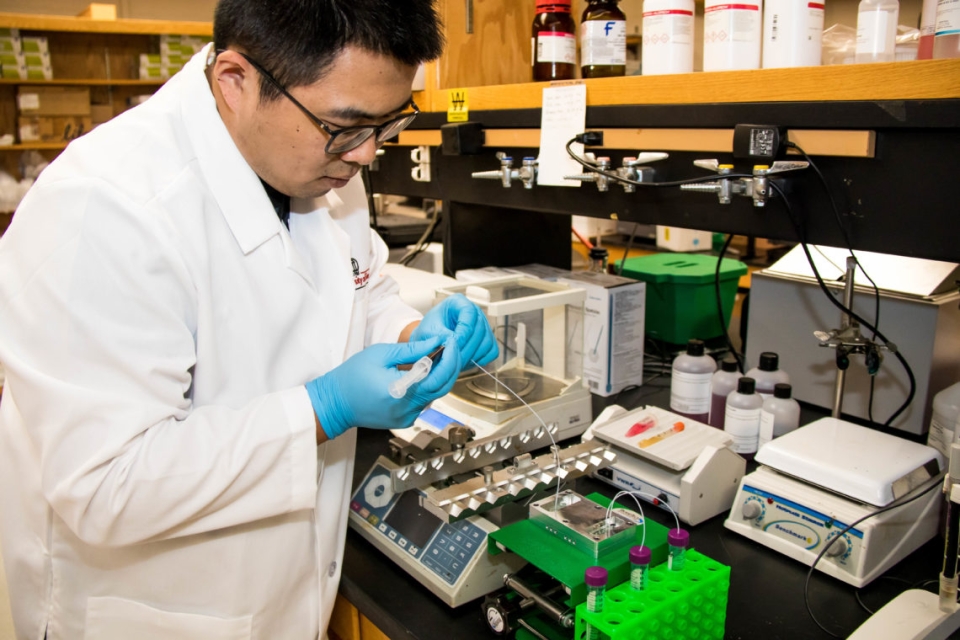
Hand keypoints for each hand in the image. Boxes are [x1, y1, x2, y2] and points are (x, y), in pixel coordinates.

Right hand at [305, 336, 458, 438]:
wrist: (335, 403)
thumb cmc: (351, 377)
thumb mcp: (381, 354)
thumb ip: (412, 350)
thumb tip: (435, 342)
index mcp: (401, 391)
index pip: (437, 376)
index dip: (449, 358)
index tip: (451, 343)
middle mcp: (407, 409)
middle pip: (441, 388)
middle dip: (449, 366)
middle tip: (450, 348)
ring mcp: (407, 418)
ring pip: (434, 396)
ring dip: (439, 376)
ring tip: (437, 357)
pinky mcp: (405, 420)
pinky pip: (423, 402)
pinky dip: (427, 387)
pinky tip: (423, 373)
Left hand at [410, 294, 497, 370]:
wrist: (429, 340)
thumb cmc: (429, 331)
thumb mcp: (430, 331)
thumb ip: (441, 336)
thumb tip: (454, 344)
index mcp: (459, 302)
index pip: (469, 313)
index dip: (464, 331)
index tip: (454, 344)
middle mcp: (474, 312)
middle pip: (480, 329)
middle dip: (467, 347)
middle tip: (455, 357)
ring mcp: (483, 326)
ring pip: (487, 342)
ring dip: (474, 355)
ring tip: (458, 362)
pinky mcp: (487, 340)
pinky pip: (491, 352)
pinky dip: (481, 359)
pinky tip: (466, 362)